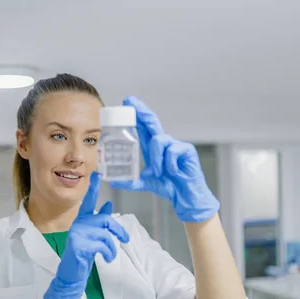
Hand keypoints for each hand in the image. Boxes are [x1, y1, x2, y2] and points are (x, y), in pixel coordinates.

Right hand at [43, 172, 128, 298]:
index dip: (93, 188)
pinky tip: (106, 258)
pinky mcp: (78, 246)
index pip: (88, 201)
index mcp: (81, 220)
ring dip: (112, 246)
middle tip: (126, 239)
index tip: (97, 174)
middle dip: (118, 229)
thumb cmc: (83, 254)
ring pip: (105, 234)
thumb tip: (109, 205)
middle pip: (104, 220)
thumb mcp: (94, 236)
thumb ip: (100, 221)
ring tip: (111, 255)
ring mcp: (77, 234)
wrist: (71, 274)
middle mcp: (78, 224)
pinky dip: (108, 252)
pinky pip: (101, 244)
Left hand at [110, 96, 219, 222]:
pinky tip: (173, 171)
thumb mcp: (145, 183)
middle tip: (130, 101)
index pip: (143, 126)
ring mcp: (175, 145)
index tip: (126, 103)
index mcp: (152, 148)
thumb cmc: (169, 186)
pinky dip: (169, 163)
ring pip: (159, 140)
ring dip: (156, 157)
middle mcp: (163, 143)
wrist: (186, 197)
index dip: (135, 114)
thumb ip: (130, 182)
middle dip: (141, 110)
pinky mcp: (187, 150)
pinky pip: (172, 150)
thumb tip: (112, 181)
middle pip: (152, 121)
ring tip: (157, 172)